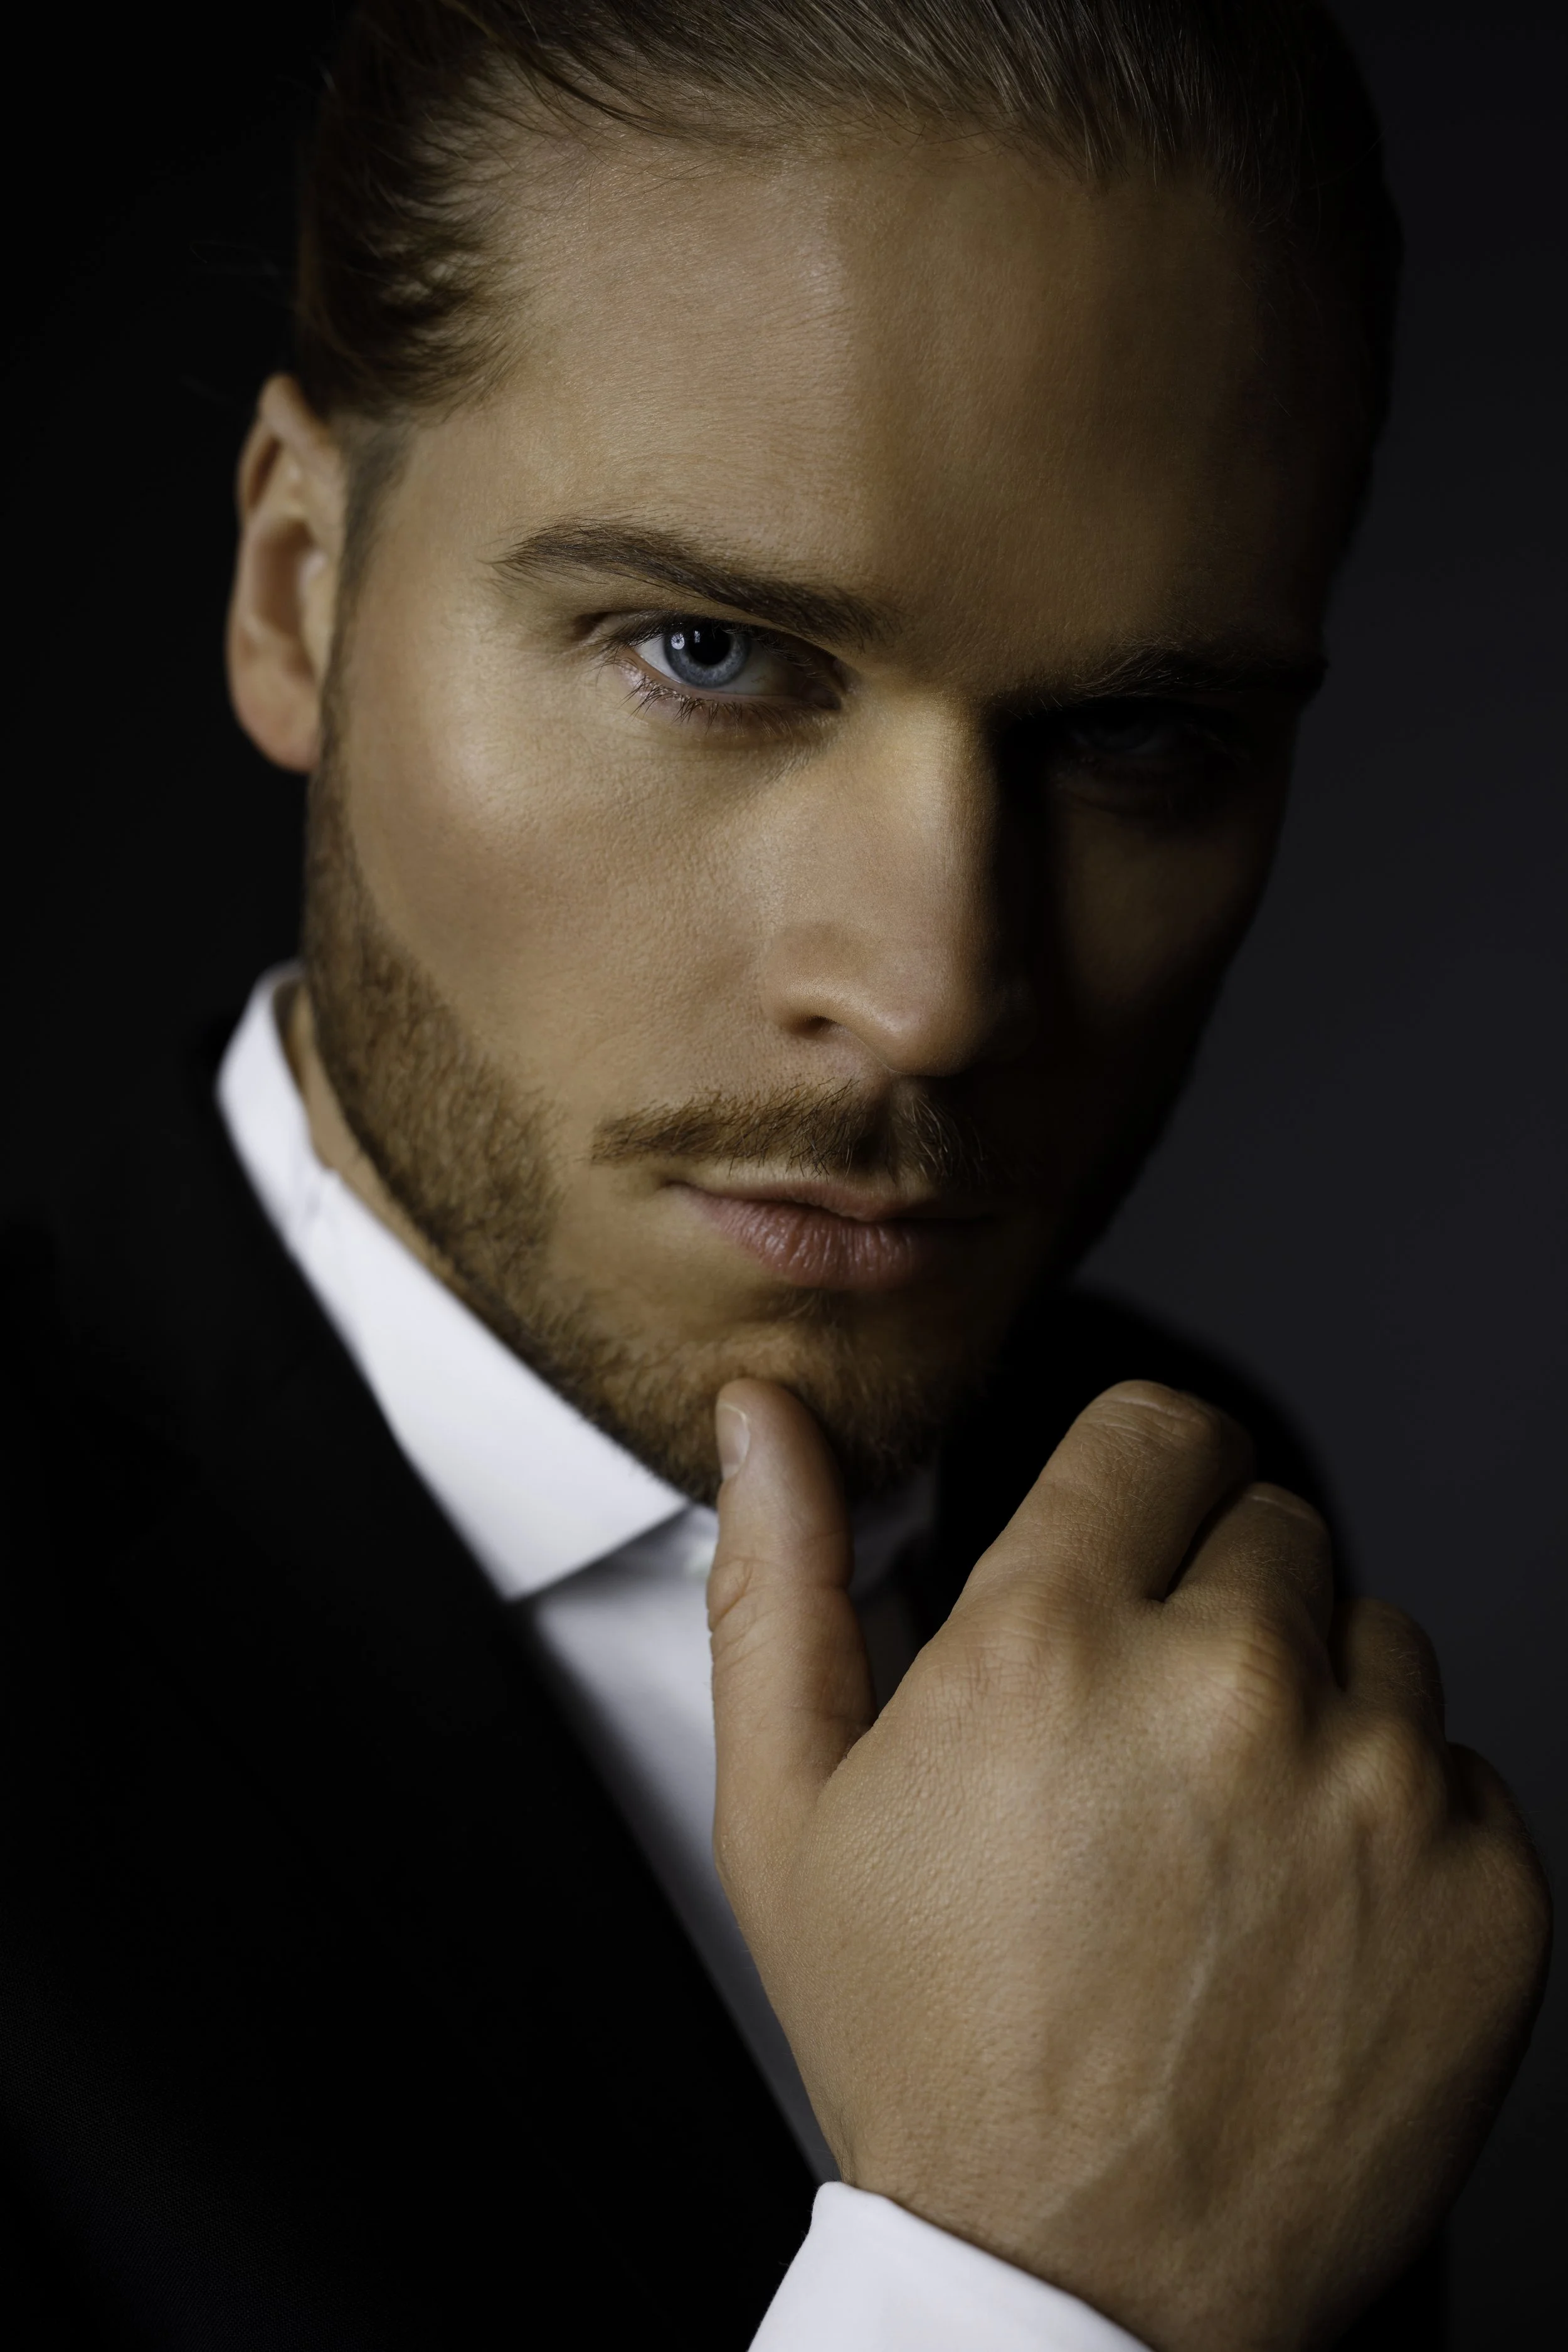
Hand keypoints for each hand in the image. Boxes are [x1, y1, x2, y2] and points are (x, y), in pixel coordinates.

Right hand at [708, 1378, 1548, 2351]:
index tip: (1122, 1553)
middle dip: (1210, 1601)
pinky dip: (1399, 1823)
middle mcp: (1228, 1689)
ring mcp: (1379, 1788)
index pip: (1158, 1429)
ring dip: (1311, 1705)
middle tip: (1144, 1746)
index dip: (1132, 1487)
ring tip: (1220, 1839)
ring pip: (1377, 1638)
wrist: (1073, 2292)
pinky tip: (1303, 1914)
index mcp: (1050, 1642)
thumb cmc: (926, 2052)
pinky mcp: (1489, 1889)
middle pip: (1272, 1522)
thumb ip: (779, 1579)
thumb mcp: (788, 1811)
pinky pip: (1461, 1769)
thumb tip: (766, 1419)